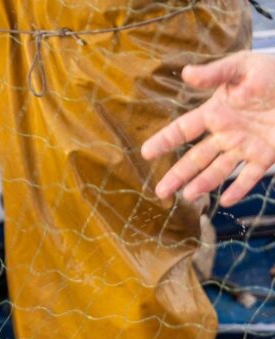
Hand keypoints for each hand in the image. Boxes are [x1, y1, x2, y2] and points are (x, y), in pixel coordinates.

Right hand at [141, 52, 274, 206]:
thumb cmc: (273, 72)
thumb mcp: (243, 66)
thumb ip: (215, 73)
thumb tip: (186, 73)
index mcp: (215, 113)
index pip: (183, 130)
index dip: (164, 141)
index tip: (146, 153)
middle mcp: (225, 134)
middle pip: (195, 158)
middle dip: (177, 175)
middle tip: (160, 191)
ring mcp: (244, 147)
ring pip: (218, 170)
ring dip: (202, 184)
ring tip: (187, 196)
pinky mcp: (267, 156)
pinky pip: (251, 176)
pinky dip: (239, 189)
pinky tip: (226, 202)